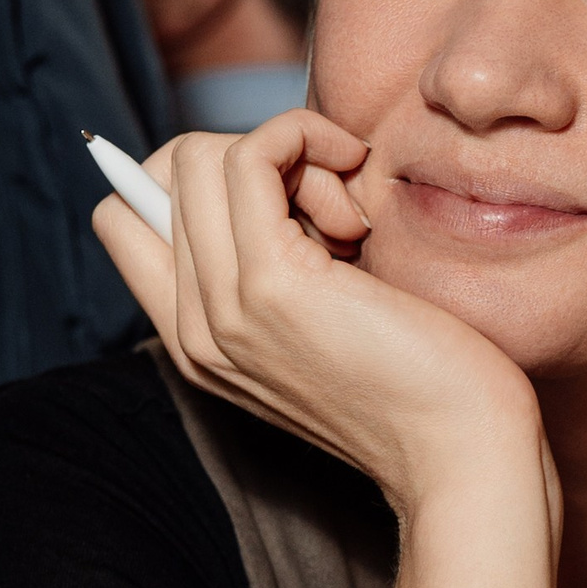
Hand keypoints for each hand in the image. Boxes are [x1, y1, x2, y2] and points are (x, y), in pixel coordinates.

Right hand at [92, 115, 551, 520]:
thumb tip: (279, 171)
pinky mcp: (271, 285)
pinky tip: (354, 192)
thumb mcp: (326, 319)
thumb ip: (279, 266)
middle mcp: (192, 329)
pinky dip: (302, 139)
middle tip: (329, 209)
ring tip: (348, 222)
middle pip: (166, 174)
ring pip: (200, 158)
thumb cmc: (421, 378)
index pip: (125, 218)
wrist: (461, 448)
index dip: (195, 178)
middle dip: (252, 158)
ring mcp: (223, 309)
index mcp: (196, 340)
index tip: (284, 196)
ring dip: (289, 157)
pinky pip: (251, 156)